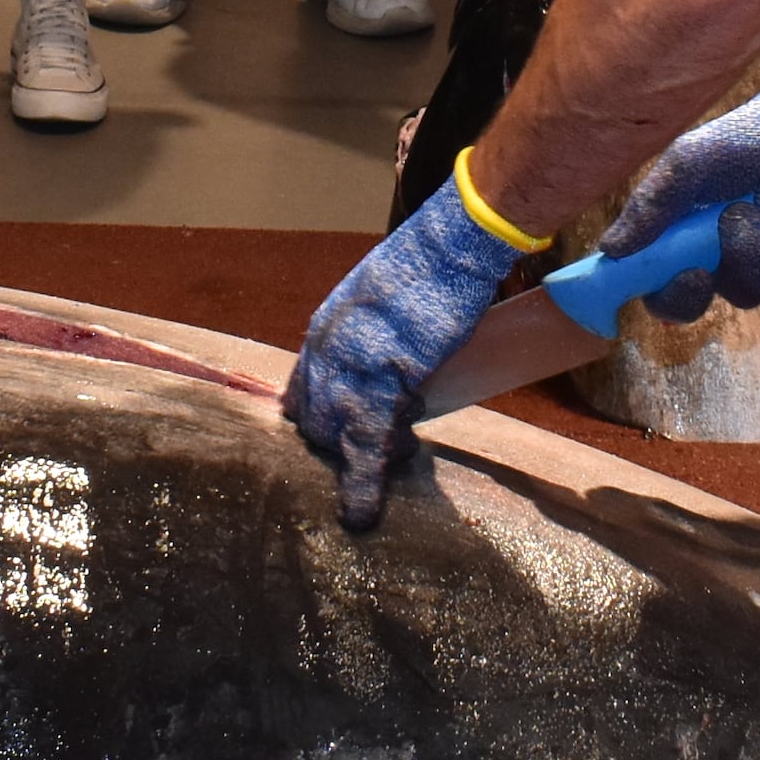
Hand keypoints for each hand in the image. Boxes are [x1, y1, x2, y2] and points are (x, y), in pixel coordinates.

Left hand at [285, 164, 537, 529]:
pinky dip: (361, 484)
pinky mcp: (378, 381)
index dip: (326, 421)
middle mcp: (324, 349)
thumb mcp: (382, 303)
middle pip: (316, 419)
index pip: (306, 393)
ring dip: (361, 464)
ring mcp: (346, 366)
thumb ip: (372, 338)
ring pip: (334, 437)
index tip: (348, 439)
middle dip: (346, 445)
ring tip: (401, 459)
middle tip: (394, 445)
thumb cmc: (432, 268)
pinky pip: (362, 445)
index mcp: (325, 331)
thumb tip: (390, 369)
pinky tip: (361, 513)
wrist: (453, 246)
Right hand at [590, 25, 759, 314]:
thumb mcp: (686, 162)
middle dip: (745, 251)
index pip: (678, 303)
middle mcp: (742, 268)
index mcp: (697, 254)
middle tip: (739, 211)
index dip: (682, 300)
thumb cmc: (740, 141)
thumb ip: (651, 205)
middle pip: (743, 295)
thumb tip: (611, 250)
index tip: (693, 273)